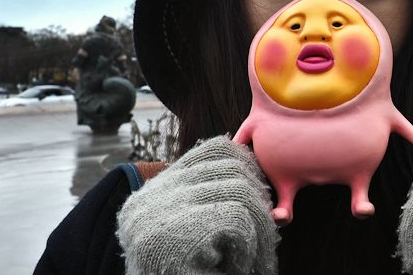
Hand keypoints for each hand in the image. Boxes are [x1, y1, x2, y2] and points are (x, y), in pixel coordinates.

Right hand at [117, 136, 278, 274]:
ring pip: (241, 193)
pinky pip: (237, 219)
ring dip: (260, 230)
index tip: (265, 202)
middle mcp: (147, 201)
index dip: (251, 170)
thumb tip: (265, 179)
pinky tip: (237, 269)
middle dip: (262, 204)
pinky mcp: (172, 238)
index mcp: (152, 196)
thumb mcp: (207, 238)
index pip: (215, 151)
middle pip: (232, 168)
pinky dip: (250, 246)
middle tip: (265, 243)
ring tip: (253, 262)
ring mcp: (156, 218)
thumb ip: (227, 205)